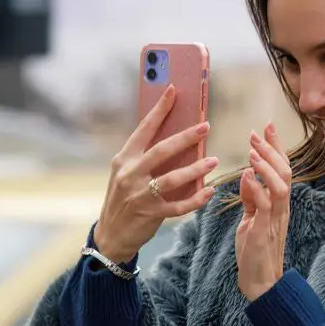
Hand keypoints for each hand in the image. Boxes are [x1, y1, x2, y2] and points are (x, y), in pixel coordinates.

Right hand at [94, 84, 217, 263]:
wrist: (111, 234)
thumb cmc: (124, 198)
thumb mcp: (127, 173)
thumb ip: (146, 158)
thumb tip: (177, 138)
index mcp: (124, 159)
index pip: (144, 129)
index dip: (159, 110)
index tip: (173, 91)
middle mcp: (130, 174)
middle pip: (162, 150)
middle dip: (186, 137)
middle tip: (206, 126)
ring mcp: (140, 195)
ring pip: (173, 178)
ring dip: (196, 169)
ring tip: (213, 160)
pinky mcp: (150, 214)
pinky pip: (178, 206)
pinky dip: (196, 199)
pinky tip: (209, 191)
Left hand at [235, 123, 291, 301]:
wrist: (259, 283)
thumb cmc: (254, 251)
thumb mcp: (251, 219)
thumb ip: (251, 199)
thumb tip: (247, 176)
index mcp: (278, 204)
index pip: (282, 169)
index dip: (276, 147)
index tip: (267, 127)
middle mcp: (281, 209)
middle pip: (286, 172)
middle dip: (272, 150)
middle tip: (256, 133)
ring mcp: (275, 220)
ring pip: (281, 186)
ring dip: (267, 166)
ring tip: (252, 150)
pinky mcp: (264, 233)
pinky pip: (265, 207)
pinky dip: (256, 189)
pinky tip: (246, 176)